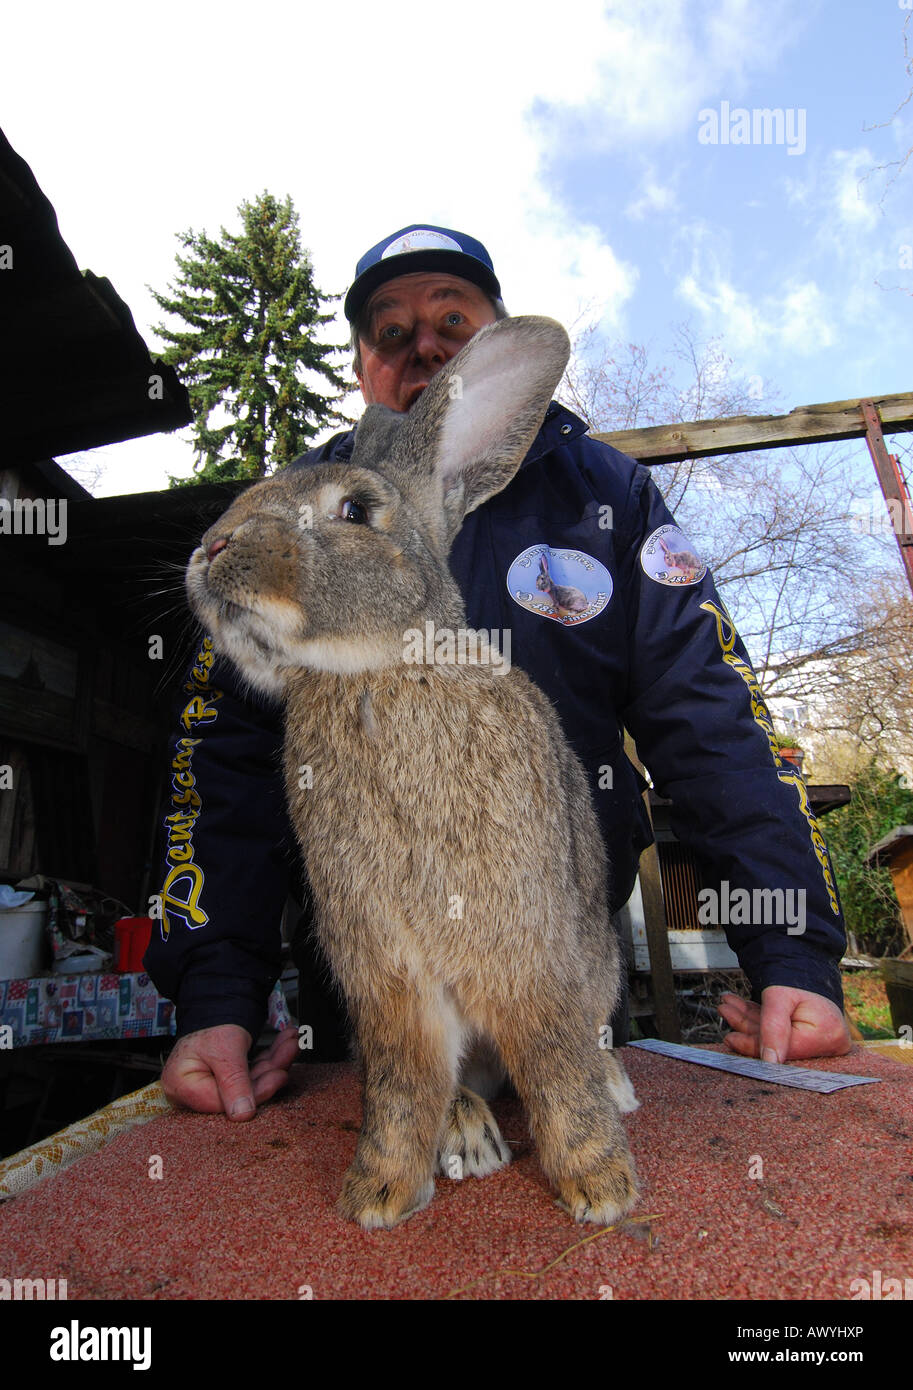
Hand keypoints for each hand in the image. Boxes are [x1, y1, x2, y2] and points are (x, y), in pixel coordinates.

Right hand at [160, 1022, 300, 1117]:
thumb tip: (242, 1115)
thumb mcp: (223, 1049)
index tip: (279, 1077)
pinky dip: (269, 1058)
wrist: (211, 1001)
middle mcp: (194, 1090)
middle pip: (240, 1092)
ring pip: (251, 1080)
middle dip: (270, 1069)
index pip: (222, 1103)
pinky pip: (251, 1073)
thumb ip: (233, 1080)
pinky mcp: (226, 1079)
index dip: (255, 1093)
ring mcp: (210, 1085)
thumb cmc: (209, 1022)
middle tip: (291, 1051)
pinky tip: (284, 1044)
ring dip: (274, 1060)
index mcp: (183, 1087)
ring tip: (290, 1042)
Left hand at [718, 986, 850, 1063]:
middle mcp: (829, 1044)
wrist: (810, 963)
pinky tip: (740, 1009)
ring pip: (775, 1037)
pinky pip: (779, 1032)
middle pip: (778, 1044)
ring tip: (728, 1008)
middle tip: (725, 1013)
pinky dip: (759, 1020)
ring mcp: (821, 1042)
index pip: (784, 1050)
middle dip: (747, 1027)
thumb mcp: (781, 998)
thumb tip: (769, 1062)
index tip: (730, 1038)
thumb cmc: (801, 977)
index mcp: (828, 1037)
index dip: (754, 1046)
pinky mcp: (810, 1037)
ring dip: (748, 1021)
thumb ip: (773, 1029)